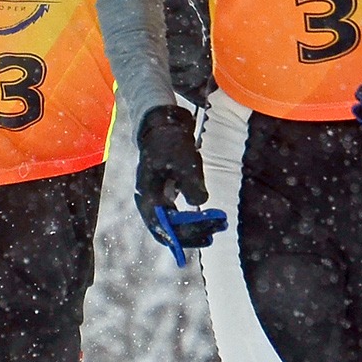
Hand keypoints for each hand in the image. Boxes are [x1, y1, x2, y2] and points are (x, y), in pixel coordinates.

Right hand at [135, 104, 223, 258]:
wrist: (162, 126)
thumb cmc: (171, 142)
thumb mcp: (184, 159)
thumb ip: (191, 182)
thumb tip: (200, 203)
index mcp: (148, 193)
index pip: (165, 222)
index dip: (185, 231)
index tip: (207, 232)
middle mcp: (147, 201)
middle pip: (166, 229)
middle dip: (190, 235)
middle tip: (213, 235)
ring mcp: (154, 200)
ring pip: (169, 226)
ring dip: (190, 231)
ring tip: (213, 232)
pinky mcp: (162, 197)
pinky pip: (173, 218)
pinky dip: (187, 223)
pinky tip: (203, 224)